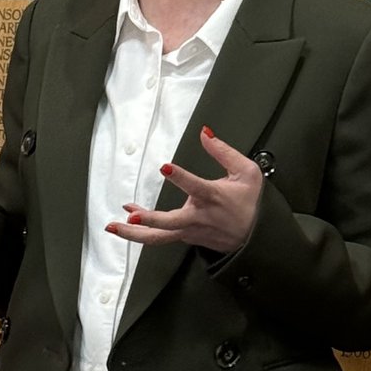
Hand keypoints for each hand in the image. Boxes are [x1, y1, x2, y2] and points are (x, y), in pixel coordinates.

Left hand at [105, 126, 263, 253]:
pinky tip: (129, 216)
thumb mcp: (247, 172)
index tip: (165, 167)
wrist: (258, 237)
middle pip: (169, 222)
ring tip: (113, 227)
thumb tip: (205, 133)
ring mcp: (190, 230)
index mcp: (213, 196)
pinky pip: (161, 235)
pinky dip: (142, 228)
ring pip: (159, 236)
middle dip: (149, 220)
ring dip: (134, 234)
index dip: (180, 177)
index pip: (195, 186)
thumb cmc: (252, 203)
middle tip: (131, 217)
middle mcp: (198, 216)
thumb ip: (223, 152)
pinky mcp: (186, 236)